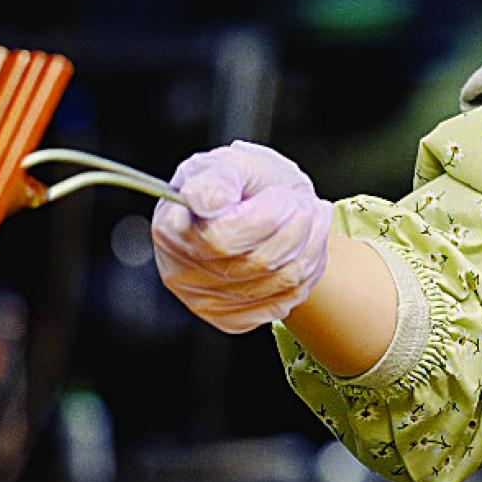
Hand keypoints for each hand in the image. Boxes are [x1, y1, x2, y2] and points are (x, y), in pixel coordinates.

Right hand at [151, 141, 333, 334]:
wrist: (263, 206)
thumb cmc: (242, 184)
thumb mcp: (229, 162)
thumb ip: (217, 178)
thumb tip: (208, 202)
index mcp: (172, 228)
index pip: (223, 239)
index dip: (264, 217)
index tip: (280, 195)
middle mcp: (181, 271)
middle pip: (258, 262)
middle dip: (295, 226)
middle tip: (302, 203)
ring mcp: (206, 301)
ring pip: (281, 282)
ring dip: (309, 244)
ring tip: (309, 217)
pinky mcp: (233, 318)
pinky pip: (288, 300)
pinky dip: (309, 267)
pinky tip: (304, 245)